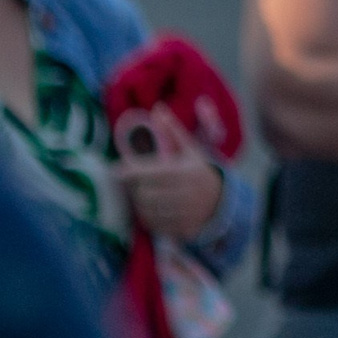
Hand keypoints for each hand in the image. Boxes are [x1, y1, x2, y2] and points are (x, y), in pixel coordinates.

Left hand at [116, 111, 224, 240]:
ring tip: (142, 193)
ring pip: (146, 209)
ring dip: (139, 202)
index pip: (151, 172)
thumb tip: (157, 108)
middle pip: (144, 193)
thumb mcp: (190, 149)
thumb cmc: (199, 171)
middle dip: (135, 187)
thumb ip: (172, 130)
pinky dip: (147, 216)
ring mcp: (183, 213)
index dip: (130, 171)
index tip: (116, 170)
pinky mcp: (180, 228)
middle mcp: (185, 193)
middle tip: (132, 182)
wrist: (221, 200)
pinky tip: (150, 207)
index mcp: (186, 171)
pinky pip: (153, 224)